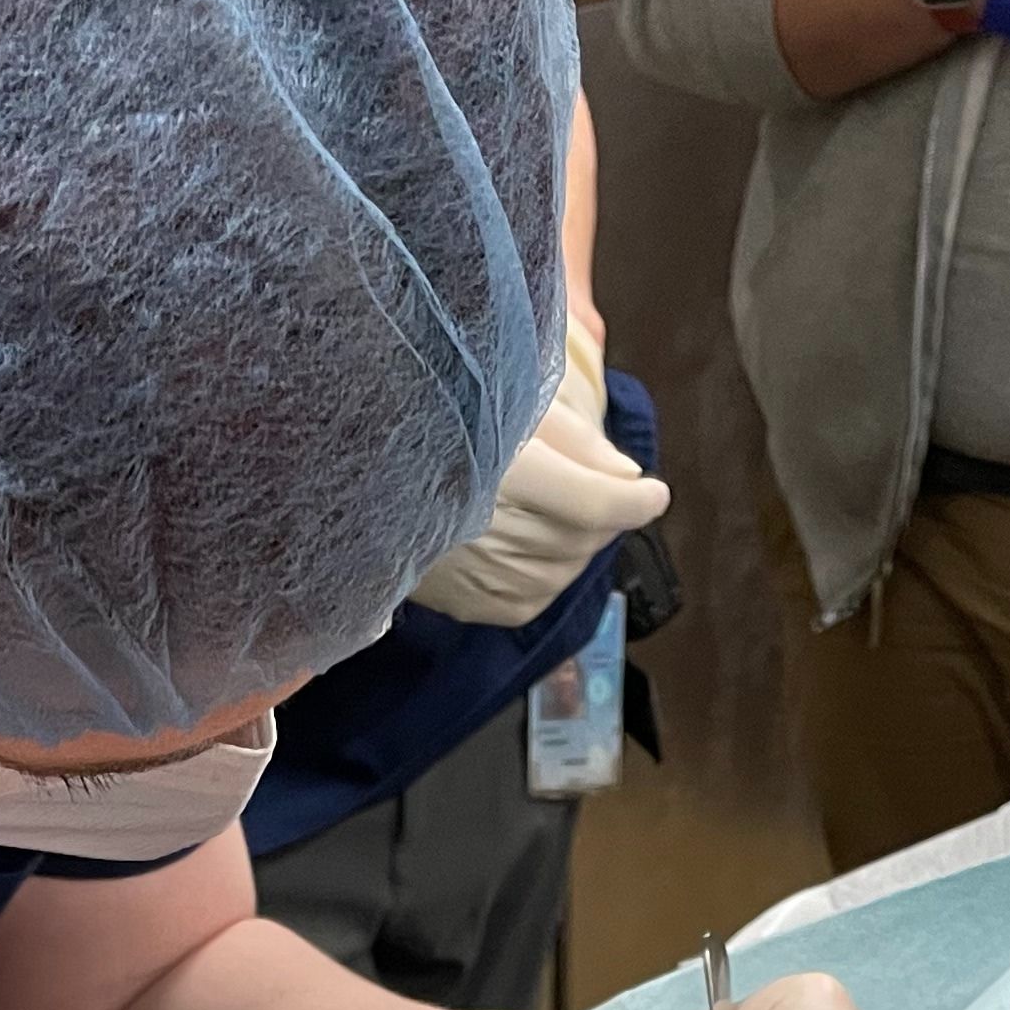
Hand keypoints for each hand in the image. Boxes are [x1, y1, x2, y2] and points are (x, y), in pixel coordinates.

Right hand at [411, 323, 667, 628]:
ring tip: (546, 510)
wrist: (354, 477)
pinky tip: (523, 542)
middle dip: (602, 513)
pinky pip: (539, 594)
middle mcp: (499, 530)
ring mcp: (487, 576)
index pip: (600, 502)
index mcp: (508, 473)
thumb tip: (631, 480)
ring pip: (569, 568)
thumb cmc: (433, 425)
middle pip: (589, 536)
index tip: (655, 492)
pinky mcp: (477, 605)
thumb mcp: (502, 404)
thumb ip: (575, 440)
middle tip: (587, 485)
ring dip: (574, 542)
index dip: (637, 500)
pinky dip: (546, 571)